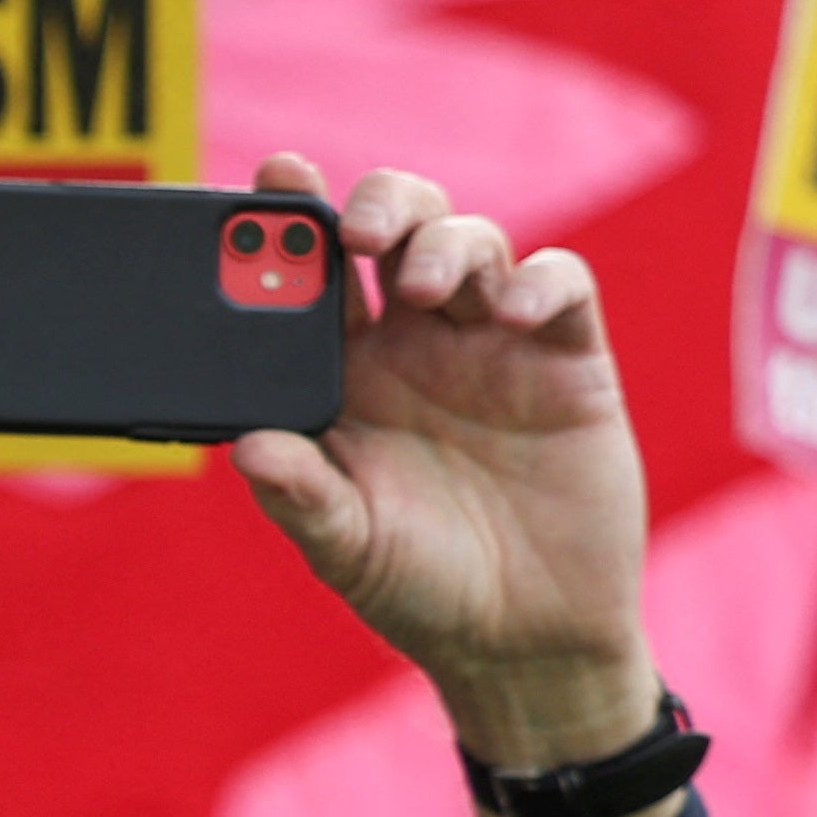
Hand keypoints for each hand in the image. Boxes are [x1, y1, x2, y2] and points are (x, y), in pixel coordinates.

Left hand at [226, 159, 659, 774]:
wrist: (522, 639)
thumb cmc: (417, 586)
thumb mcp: (344, 548)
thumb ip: (301, 495)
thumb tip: (247, 447)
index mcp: (343, 373)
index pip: (311, 275)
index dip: (291, 217)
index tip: (268, 177)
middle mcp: (416, 344)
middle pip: (398, 229)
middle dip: (378, 205)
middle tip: (357, 232)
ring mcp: (494, 344)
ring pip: (474, 241)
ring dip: (446, 244)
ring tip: (427, 287)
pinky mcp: (569, 360)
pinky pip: (561, 285)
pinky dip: (540, 281)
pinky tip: (513, 313)